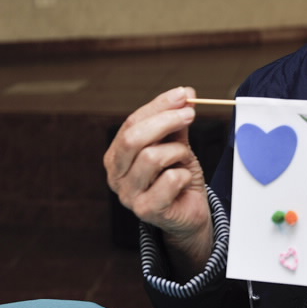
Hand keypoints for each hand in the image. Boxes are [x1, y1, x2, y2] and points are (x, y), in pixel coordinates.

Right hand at [104, 86, 212, 275]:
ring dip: (178, 152)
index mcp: (118, 155)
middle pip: (134, 138)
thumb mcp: (176, 144)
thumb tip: (185, 93)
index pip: (131, 122)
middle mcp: (116, 175)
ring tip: (185, 158)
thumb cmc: (178, 177)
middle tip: (190, 114)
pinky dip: (184, 175)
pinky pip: (169, 180)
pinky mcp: (146, 210)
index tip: (183, 94)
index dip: (158, 106)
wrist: (189, 213)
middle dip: (166, 121)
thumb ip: (176, 122)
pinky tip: (184, 181)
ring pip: (152, 157)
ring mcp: (128, 195)